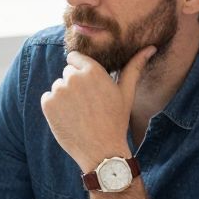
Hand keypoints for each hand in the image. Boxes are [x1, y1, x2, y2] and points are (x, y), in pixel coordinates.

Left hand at [41, 47, 155, 173]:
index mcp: (93, 70)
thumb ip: (134, 67)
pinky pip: (48, 99)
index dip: (81, 72)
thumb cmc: (116, 121)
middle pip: (67, 73)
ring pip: (58, 86)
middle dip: (74, 85)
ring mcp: (59, 90)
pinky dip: (54, 108)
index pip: (75, 58)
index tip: (88, 88)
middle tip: (88, 105)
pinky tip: (69, 119)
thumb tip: (150, 48)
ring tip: (79, 114)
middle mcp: (74, 77)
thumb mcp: (126, 92)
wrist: (101, 150)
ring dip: (65, 97)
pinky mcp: (48, 104)